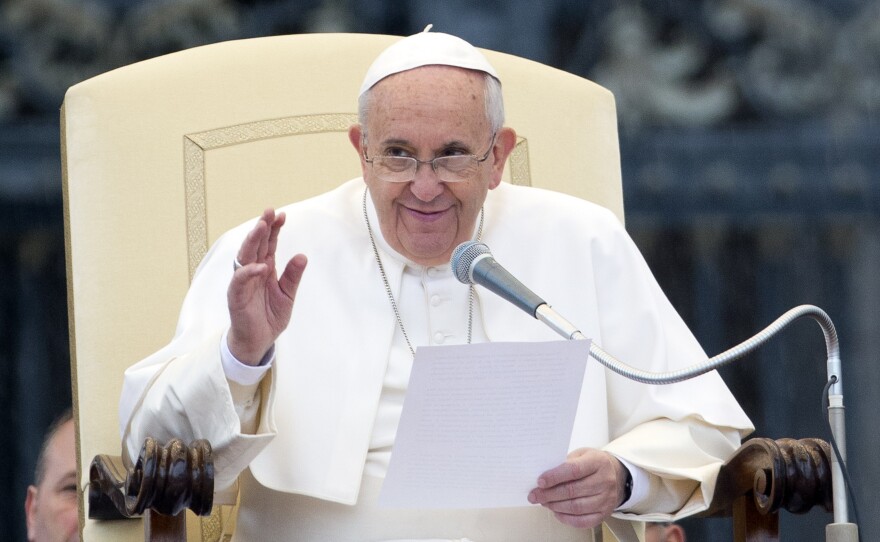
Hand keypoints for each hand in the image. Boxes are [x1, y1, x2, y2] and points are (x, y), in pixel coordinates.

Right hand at [227, 208, 306, 364]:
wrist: (259, 341)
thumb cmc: (270, 316)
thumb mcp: (287, 294)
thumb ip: (293, 276)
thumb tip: (303, 256)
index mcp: (265, 268)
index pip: (269, 244)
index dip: (274, 229)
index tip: (282, 215)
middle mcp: (252, 271)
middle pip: (256, 245)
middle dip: (262, 228)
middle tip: (269, 212)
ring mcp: (243, 282)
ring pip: (245, 257)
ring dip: (252, 242)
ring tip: (260, 228)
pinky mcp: (236, 296)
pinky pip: (240, 281)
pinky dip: (249, 272)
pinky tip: (261, 266)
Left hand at [527, 448, 627, 528]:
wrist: (617, 475)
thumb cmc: (593, 463)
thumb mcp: (581, 454)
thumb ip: (565, 463)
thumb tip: (544, 478)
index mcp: (598, 462)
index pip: (574, 470)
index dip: (554, 477)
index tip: (540, 481)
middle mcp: (605, 481)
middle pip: (573, 491)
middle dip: (549, 494)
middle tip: (534, 495)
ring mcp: (606, 499)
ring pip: (576, 507)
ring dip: (555, 506)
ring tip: (543, 502)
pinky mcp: (604, 513)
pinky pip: (583, 521)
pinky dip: (566, 518)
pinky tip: (556, 512)